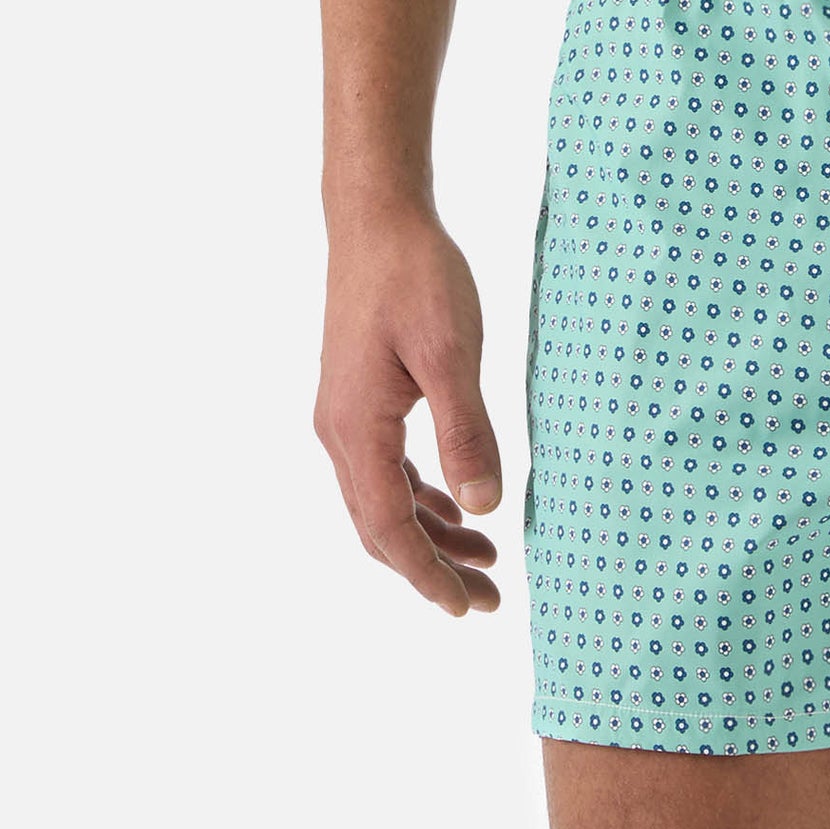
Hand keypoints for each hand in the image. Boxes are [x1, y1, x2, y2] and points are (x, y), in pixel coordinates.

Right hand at [315, 205, 502, 614]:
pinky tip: (453, 502)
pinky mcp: (359, 397)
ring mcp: (345, 416)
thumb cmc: (417, 276)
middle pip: (381, 527)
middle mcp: (339, 433)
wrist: (378, 219)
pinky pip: (384, 468)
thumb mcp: (451, 352)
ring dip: (430, 533)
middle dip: (432, 567)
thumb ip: (466, 431)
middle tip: (490, 598)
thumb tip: (483, 508)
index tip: (469, 609)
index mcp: (357, 430)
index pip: (388, 530)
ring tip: (485, 557)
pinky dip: (419, 495)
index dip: (428, 576)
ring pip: (383, 499)